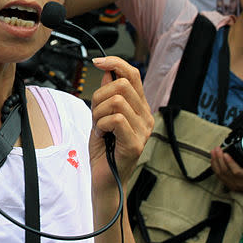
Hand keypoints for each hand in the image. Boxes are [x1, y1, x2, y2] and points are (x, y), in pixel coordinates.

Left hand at [88, 56, 152, 185]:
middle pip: (121, 85)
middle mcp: (146, 117)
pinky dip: (101, 125)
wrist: (104, 180)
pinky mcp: (136, 143)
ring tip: (99, 128)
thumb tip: (106, 72)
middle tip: (96, 116)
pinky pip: (115, 119)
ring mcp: (143, 130)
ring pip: (116, 101)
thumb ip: (105, 96)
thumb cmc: (104, 151)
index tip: (97, 62)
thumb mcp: (100, 117)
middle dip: (99, 96)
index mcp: (139, 108)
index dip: (115, 63)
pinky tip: (103, 136)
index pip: (133, 74)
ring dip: (98, 113)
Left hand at [210, 147, 242, 193]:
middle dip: (219, 158)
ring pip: (221, 174)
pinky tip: (213, 159)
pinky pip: (219, 176)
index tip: (225, 154)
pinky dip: (215, 167)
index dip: (230, 163)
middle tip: (217, 149)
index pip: (237, 172)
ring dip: (215, 162)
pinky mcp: (229, 185)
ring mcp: (234, 185)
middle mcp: (240, 182)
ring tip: (213, 152)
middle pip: (226, 171)